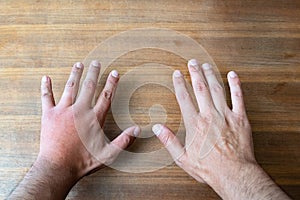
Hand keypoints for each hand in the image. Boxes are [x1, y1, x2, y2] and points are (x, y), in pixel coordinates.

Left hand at [39, 60, 138, 177]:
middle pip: (88, 87)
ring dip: (75, 75)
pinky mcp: (49, 115)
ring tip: (78, 64)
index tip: (115, 73)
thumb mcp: (107, 154)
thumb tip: (137, 129)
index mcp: (94, 118)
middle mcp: (79, 111)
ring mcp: (63, 111)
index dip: (111, 83)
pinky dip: (46, 87)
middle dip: (93, 73)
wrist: (57, 167)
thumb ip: (123, 141)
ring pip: (70, 88)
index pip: (105, 96)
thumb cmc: (82, 161)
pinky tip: (45, 78)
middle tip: (96, 62)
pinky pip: (47, 97)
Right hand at [153, 59, 289, 199]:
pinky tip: (232, 75)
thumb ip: (169, 141)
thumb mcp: (183, 158)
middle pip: (200, 88)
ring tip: (206, 65)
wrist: (234, 173)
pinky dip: (235, 85)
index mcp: (194, 124)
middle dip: (195, 73)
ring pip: (217, 89)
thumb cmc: (209, 167)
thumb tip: (156, 128)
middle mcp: (209, 115)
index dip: (179, 84)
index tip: (177, 74)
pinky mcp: (240, 118)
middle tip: (192, 62)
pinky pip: (238, 98)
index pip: (184, 98)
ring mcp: (225, 115)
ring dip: (211, 75)